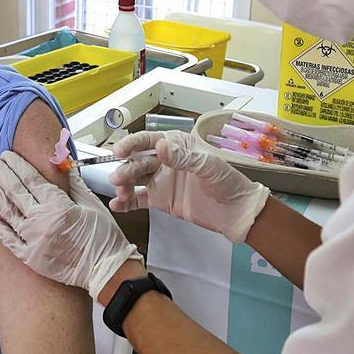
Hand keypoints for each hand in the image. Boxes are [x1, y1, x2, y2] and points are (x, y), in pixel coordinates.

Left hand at [0, 151, 142, 300]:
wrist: (104, 270)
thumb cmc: (102, 237)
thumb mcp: (91, 204)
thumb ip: (73, 184)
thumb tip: (62, 165)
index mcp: (58, 205)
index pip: (31, 179)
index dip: (16, 165)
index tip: (6, 156)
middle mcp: (41, 221)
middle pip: (15, 192)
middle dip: (1, 174)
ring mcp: (33, 240)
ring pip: (7, 213)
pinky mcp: (30, 257)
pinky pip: (9, 240)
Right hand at [109, 130, 269, 242]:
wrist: (236, 212)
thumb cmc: (228, 182)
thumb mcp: (208, 166)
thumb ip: (183, 157)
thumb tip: (161, 146)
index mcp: (177, 146)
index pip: (149, 141)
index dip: (133, 144)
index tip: (120, 151)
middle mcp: (166, 161)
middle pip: (139, 161)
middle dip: (126, 168)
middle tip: (118, 178)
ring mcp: (162, 181)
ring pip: (135, 179)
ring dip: (124, 184)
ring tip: (120, 193)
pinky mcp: (161, 199)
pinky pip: (139, 199)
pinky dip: (127, 201)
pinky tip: (118, 205)